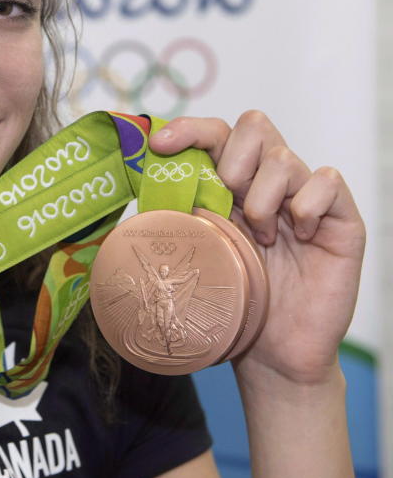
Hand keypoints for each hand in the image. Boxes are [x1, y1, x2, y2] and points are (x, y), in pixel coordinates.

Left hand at [149, 111, 364, 386]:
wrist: (272, 351)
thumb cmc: (234, 299)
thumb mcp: (197, 250)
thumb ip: (177, 214)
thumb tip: (136, 188)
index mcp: (233, 184)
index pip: (215, 133)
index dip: (189, 129)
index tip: (161, 146)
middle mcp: (270, 181)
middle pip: (254, 125)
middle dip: (232, 160)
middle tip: (227, 204)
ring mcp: (307, 196)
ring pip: (283, 158)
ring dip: (262, 199)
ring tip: (261, 239)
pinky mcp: (342, 217)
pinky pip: (327, 180)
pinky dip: (307, 204)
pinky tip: (301, 236)